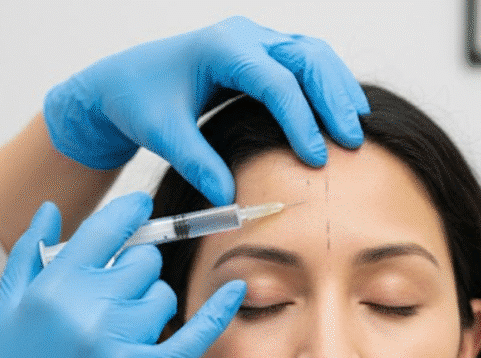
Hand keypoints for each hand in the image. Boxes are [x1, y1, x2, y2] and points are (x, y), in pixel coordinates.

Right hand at [0, 194, 244, 357]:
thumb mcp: (5, 308)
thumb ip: (30, 253)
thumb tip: (50, 208)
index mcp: (53, 287)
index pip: (107, 228)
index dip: (130, 212)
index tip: (142, 205)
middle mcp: (86, 309)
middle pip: (142, 262)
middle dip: (134, 272)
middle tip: (116, 298)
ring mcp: (117, 344)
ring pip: (162, 297)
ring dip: (149, 308)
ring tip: (120, 335)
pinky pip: (193, 333)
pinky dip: (217, 311)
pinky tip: (236, 292)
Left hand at [43, 16, 368, 204]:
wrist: (124, 82)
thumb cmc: (139, 103)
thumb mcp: (162, 135)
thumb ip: (196, 163)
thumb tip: (229, 198)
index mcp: (220, 47)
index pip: (274, 81)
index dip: (299, 120)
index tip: (315, 159)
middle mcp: (244, 36)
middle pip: (306, 56)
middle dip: (332, 98)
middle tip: (351, 142)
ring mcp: (256, 40)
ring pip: (313, 53)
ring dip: (338, 87)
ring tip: (356, 126)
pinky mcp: (262, 53)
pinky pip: (305, 61)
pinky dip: (327, 85)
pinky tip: (341, 114)